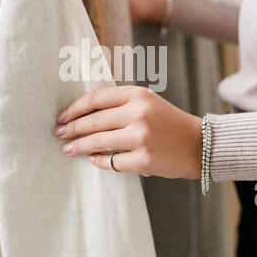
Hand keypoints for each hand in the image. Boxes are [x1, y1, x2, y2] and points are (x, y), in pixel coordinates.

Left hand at [53, 86, 201, 179]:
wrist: (199, 144)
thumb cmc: (168, 123)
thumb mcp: (147, 103)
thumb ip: (119, 105)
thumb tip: (83, 115)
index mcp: (137, 95)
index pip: (96, 98)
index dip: (74, 108)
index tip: (62, 116)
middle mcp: (138, 113)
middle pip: (93, 121)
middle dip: (70, 129)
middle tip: (57, 134)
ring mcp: (140, 137)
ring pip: (97, 142)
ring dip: (78, 146)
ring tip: (67, 149)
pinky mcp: (143, 160)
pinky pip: (111, 161)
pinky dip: (98, 161)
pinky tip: (91, 159)